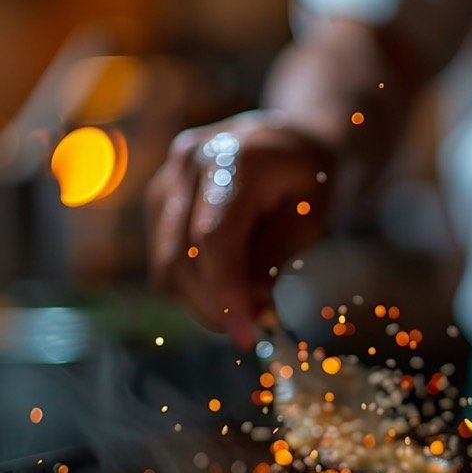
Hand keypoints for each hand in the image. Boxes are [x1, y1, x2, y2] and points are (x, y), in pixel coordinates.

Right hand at [145, 111, 334, 347]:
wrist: (288, 140)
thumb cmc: (308, 178)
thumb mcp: (311, 217)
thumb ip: (275, 259)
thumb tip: (250, 307)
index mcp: (233, 158)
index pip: (212, 237)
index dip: (225, 292)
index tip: (246, 332)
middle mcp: (188, 162)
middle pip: (181, 255)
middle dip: (213, 306)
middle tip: (248, 331)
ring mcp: (167, 180)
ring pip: (166, 265)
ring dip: (201, 301)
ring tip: (241, 310)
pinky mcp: (159, 200)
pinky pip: (165, 260)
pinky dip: (192, 287)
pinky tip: (224, 288)